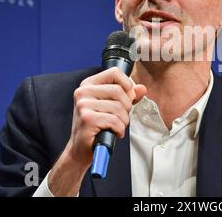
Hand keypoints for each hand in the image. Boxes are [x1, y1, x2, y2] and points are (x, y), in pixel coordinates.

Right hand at [48, 68, 146, 195]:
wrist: (80, 148)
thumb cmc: (96, 126)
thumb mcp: (112, 106)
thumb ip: (127, 95)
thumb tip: (141, 88)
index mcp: (89, 84)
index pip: (115, 72)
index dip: (127, 84)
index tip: (127, 96)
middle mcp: (83, 92)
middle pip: (119, 90)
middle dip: (126, 107)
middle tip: (120, 117)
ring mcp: (83, 105)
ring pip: (119, 107)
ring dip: (123, 121)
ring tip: (115, 126)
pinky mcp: (87, 118)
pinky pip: (115, 120)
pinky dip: (119, 129)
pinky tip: (112, 132)